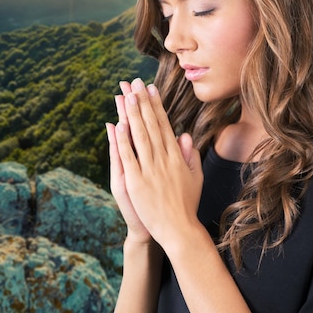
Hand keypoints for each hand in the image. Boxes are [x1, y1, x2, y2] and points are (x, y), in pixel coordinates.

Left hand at [111, 78, 203, 254]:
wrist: (180, 231)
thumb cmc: (186, 205)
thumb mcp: (195, 178)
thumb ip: (190, 155)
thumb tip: (185, 134)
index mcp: (176, 156)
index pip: (163, 125)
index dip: (155, 105)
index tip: (150, 88)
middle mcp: (163, 159)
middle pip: (150, 125)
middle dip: (142, 102)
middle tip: (135, 82)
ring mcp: (149, 169)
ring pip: (139, 136)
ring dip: (132, 114)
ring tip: (126, 94)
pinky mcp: (136, 181)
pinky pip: (129, 157)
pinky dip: (123, 140)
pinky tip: (117, 125)